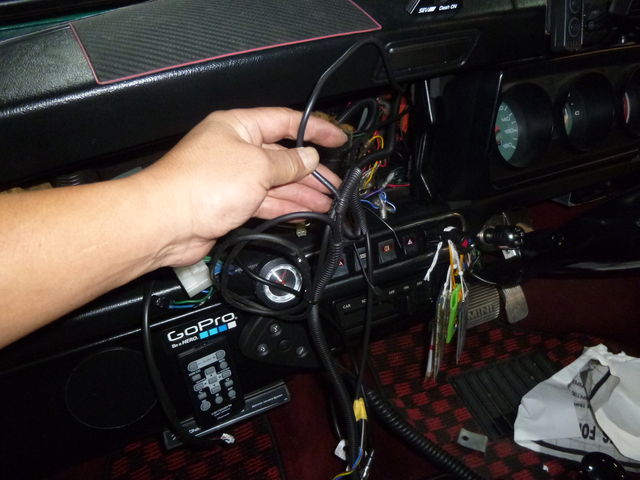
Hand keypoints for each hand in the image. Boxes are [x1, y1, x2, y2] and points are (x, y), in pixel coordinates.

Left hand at [137, 107, 346, 266]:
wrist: (166, 222)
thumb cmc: (201, 184)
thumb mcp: (257, 166)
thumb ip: (287, 163)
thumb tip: (308, 157)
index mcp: (238, 126)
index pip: (284, 122)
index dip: (314, 129)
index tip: (337, 137)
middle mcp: (235, 149)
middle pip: (282, 156)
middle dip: (310, 171)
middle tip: (335, 183)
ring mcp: (232, 178)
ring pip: (276, 183)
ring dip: (302, 193)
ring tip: (327, 203)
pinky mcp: (229, 204)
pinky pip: (265, 202)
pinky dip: (285, 207)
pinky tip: (304, 213)